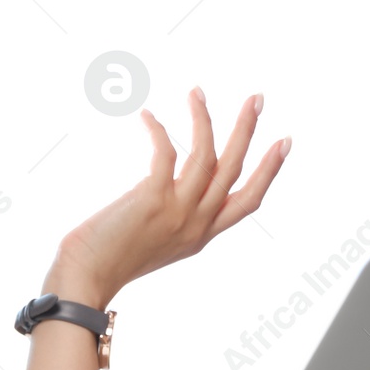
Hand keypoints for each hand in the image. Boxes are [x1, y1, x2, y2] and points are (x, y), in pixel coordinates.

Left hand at [52, 87, 289, 302]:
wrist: (86, 276)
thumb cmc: (109, 259)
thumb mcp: (155, 243)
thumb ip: (172, 218)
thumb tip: (167, 184)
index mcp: (201, 236)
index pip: (248, 202)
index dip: (269, 171)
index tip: (283, 142)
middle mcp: (196, 224)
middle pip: (234, 170)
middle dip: (248, 130)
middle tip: (257, 98)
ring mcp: (178, 212)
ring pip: (207, 156)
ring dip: (204, 119)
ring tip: (197, 92)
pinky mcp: (154, 199)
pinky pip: (166, 153)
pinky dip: (158, 130)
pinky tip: (147, 116)